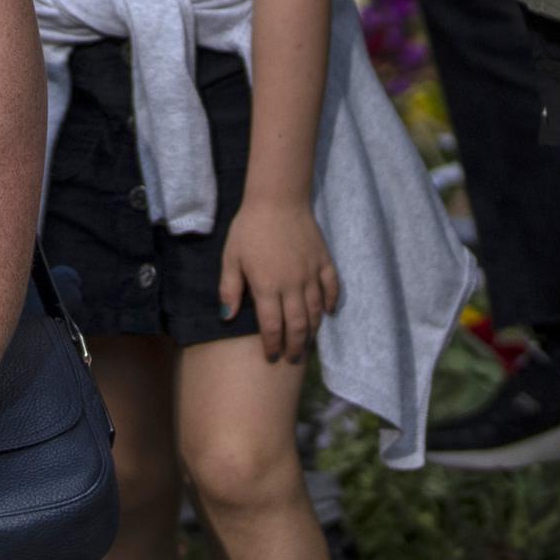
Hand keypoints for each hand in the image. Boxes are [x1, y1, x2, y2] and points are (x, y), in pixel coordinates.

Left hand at [219, 200, 339, 365]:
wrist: (277, 200)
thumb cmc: (249, 229)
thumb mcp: (230, 258)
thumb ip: (229, 288)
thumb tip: (227, 316)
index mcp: (267, 286)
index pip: (272, 326)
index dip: (272, 345)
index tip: (271, 357)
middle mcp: (292, 285)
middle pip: (298, 324)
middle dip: (295, 346)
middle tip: (292, 358)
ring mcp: (311, 273)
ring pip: (316, 310)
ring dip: (313, 330)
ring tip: (307, 343)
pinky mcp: (324, 261)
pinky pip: (332, 287)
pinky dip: (331, 302)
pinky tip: (327, 313)